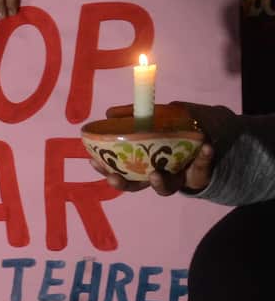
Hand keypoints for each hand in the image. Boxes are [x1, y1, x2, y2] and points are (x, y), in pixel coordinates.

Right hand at [89, 103, 214, 193]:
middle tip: (115, 177)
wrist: (205, 140)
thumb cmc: (171, 133)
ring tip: (155, 173)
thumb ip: (132, 116)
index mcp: (142, 165)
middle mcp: (156, 176)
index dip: (106, 169)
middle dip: (124, 183)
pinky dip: (204, 157)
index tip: (94, 161)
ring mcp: (177, 178)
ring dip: (159, 182)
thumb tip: (108, 112)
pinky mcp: (199, 174)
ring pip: (165, 188)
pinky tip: (206, 147)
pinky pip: (201, 166)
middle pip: (137, 185)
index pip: (120, 171)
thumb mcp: (151, 121)